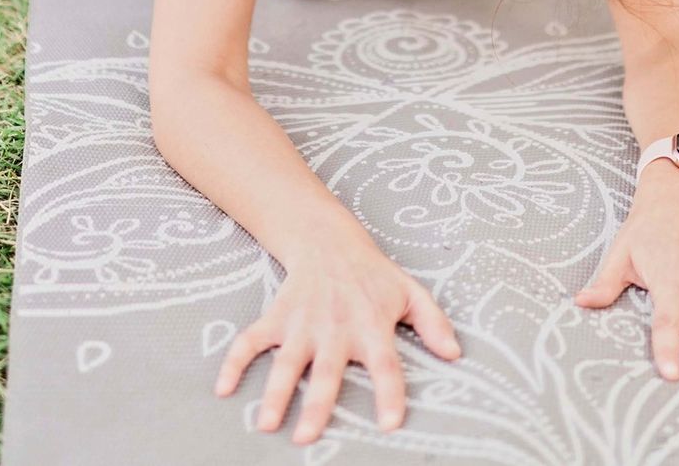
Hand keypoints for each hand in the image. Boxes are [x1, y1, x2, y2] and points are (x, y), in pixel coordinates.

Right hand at [216, 240, 459, 445]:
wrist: (329, 239)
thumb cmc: (373, 275)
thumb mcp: (409, 292)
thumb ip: (433, 322)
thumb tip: (454, 354)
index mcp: (372, 325)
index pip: (386, 364)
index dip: (389, 392)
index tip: (389, 423)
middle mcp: (336, 327)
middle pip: (328, 371)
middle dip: (316, 404)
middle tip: (306, 438)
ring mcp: (303, 323)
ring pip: (287, 361)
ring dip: (276, 391)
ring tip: (266, 423)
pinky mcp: (278, 317)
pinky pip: (251, 339)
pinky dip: (235, 361)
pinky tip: (224, 387)